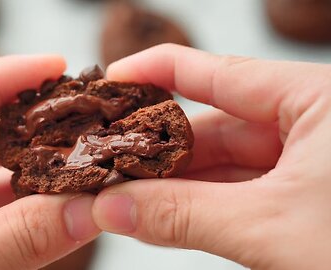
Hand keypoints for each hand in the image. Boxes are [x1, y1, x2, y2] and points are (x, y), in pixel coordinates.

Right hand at [92, 44, 330, 268]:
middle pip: (214, 124)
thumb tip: (113, 209)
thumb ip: (185, 216)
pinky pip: (241, 192)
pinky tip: (163, 215)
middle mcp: (314, 123)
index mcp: (318, 100)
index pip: (217, 72)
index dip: (157, 72)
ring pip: (225, 164)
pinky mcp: (308, 199)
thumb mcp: (274, 230)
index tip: (112, 80)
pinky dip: (201, 206)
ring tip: (124, 195)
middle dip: (157, 149)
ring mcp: (310, 162)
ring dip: (174, 184)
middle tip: (107, 164)